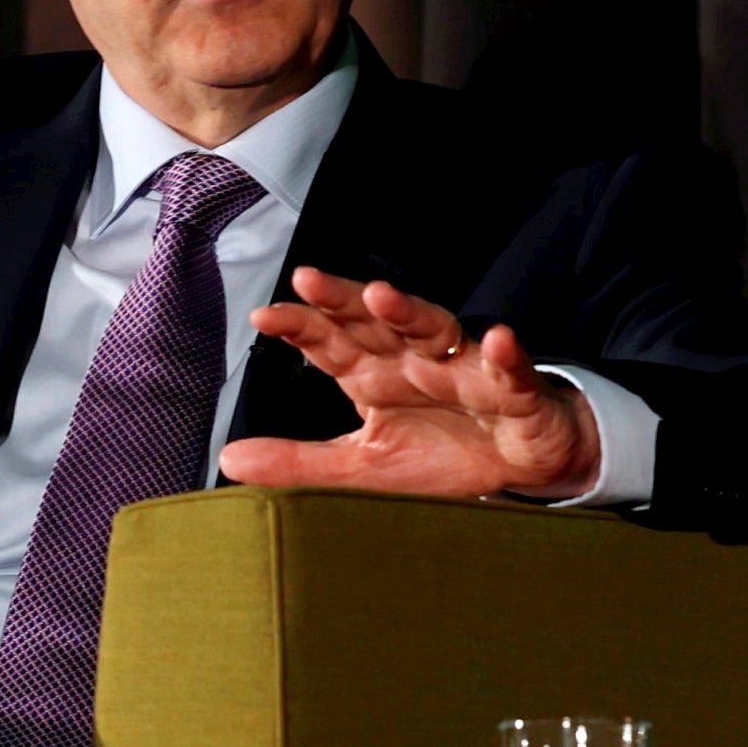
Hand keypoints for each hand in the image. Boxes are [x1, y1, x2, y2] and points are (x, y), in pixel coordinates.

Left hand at [215, 268, 600, 499]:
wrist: (520, 461)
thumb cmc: (440, 452)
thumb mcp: (362, 466)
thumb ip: (299, 462)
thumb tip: (227, 460)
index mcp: (373, 374)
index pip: (330, 343)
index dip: (300, 327)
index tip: (264, 316)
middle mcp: (413, 361)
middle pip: (374, 323)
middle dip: (343, 300)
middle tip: (309, 280)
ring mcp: (465, 370)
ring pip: (436, 331)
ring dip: (410, 313)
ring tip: (381, 297)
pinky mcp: (515, 390)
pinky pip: (510, 370)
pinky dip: (505, 356)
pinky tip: (497, 340)